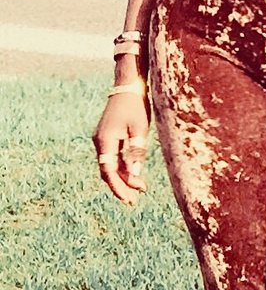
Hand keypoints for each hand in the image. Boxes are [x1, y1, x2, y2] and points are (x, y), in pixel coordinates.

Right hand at [94, 84, 150, 204]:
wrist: (128, 88)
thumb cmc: (136, 107)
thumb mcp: (140, 129)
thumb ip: (136, 152)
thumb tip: (134, 175)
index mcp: (105, 141)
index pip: (109, 171)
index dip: (118, 187)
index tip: (129, 199)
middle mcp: (100, 142)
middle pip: (107, 171)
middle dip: (120, 187)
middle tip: (133, 201)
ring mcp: (102, 140)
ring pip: (110, 166)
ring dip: (123, 178)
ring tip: (138, 191)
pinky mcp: (108, 138)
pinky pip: (113, 158)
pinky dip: (123, 168)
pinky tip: (134, 176)